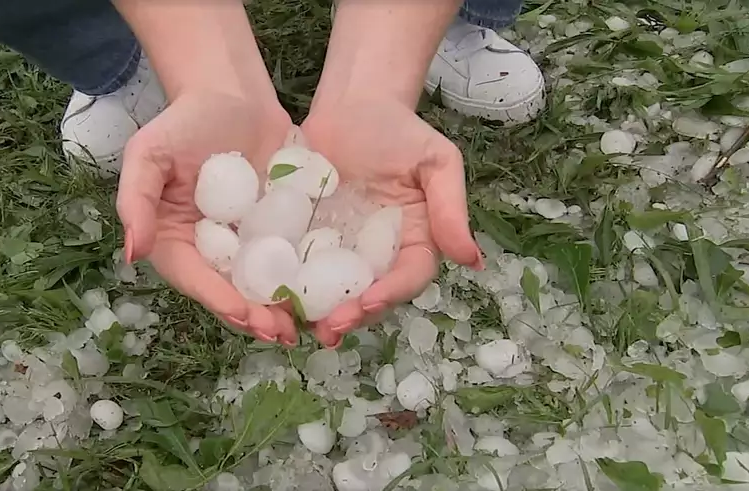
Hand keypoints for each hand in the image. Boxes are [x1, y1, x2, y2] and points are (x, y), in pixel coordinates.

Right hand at [117, 91, 299, 345]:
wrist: (232, 94)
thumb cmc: (184, 122)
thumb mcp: (148, 154)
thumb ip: (135, 200)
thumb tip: (132, 253)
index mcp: (177, 242)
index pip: (196, 280)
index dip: (219, 300)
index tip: (243, 315)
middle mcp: (213, 252)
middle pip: (233, 293)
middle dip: (257, 318)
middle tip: (282, 333)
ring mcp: (249, 245)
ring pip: (266, 286)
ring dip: (285, 309)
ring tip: (308, 325)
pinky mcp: (281, 232)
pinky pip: (294, 260)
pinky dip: (309, 279)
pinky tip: (331, 294)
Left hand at [300, 96, 484, 347]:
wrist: (352, 104)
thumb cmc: (399, 129)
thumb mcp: (437, 162)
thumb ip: (451, 210)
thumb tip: (474, 262)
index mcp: (415, 241)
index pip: (408, 277)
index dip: (391, 294)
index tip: (368, 302)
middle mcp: (379, 254)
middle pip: (370, 295)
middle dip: (352, 316)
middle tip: (328, 329)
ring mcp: (342, 250)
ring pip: (333, 291)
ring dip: (319, 312)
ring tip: (301, 325)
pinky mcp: (308, 240)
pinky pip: (300, 268)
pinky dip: (291, 286)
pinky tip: (275, 297)